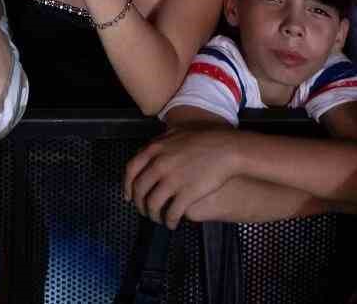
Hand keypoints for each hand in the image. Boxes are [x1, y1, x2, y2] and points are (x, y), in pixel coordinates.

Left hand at [123, 128, 240, 228]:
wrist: (228, 149)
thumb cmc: (207, 139)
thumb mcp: (178, 132)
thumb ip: (161, 140)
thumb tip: (151, 146)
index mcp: (155, 149)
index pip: (131, 170)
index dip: (127, 186)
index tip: (128, 195)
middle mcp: (159, 165)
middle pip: (140, 190)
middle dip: (139, 204)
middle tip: (143, 211)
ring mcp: (172, 180)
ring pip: (153, 204)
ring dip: (153, 215)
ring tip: (158, 219)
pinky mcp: (186, 194)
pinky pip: (171, 213)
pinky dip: (169, 221)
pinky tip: (172, 224)